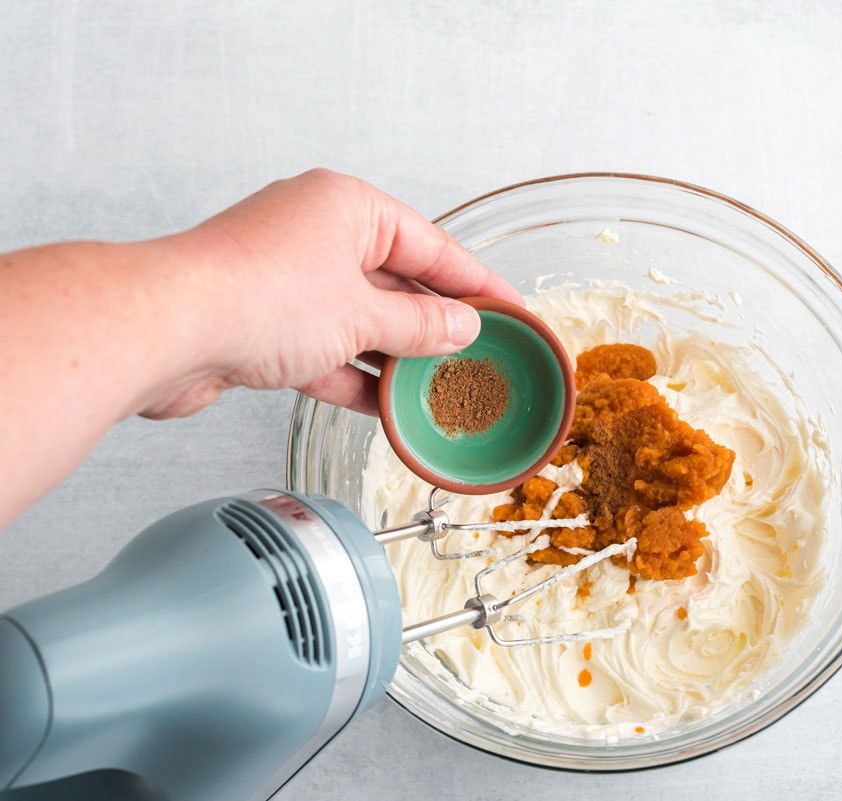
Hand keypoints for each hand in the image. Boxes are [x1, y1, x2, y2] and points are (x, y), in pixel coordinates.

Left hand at [147, 168, 522, 417]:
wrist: (163, 332)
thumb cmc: (255, 296)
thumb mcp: (361, 314)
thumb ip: (418, 325)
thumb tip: (460, 328)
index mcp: (347, 208)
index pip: (431, 245)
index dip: (476, 282)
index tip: (511, 309)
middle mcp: (317, 237)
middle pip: (397, 284)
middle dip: (436, 326)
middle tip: (481, 357)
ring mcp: (289, 282)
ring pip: (362, 323)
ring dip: (397, 359)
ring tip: (443, 389)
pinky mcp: (265, 326)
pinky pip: (328, 352)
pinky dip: (356, 378)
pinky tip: (388, 407)